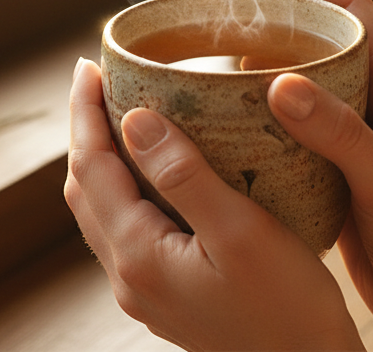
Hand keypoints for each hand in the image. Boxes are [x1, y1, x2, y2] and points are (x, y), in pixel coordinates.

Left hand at [64, 57, 364, 350]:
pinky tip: (161, 171)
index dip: (84, 112)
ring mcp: (145, 291)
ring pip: (104, 211)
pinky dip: (129, 187)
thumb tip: (136, 119)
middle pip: (86, 188)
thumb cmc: (288, 307)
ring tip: (125, 114)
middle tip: (102, 80)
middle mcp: (129, 276)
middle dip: (87, 130)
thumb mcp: (242, 232)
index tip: (87, 65)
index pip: (90, 167)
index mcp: (138, 255)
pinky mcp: (167, 296)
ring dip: (105, 160)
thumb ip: (185, 175)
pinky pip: (128, 229)